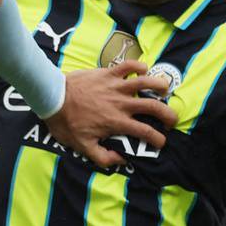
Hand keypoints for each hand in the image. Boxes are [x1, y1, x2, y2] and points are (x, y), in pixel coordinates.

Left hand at [44, 61, 177, 170]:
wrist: (53, 97)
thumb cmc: (66, 123)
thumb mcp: (83, 147)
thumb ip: (103, 157)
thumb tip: (122, 159)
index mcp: (117, 123)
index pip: (145, 132)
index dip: (158, 139)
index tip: (161, 142)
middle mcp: (121, 104)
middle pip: (153, 107)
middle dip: (168, 114)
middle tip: (171, 119)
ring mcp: (116, 86)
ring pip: (146, 82)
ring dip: (160, 85)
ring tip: (165, 89)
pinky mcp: (108, 72)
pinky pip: (129, 65)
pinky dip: (139, 66)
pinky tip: (144, 70)